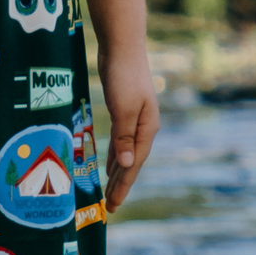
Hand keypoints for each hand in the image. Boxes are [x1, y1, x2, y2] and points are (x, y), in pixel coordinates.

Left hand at [99, 49, 158, 211]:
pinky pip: (120, 142)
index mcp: (146, 129)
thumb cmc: (124, 76)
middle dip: (121, 185)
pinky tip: (109, 165)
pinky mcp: (124, 112)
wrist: (123, 47)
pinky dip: (114, 156)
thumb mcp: (123, 109)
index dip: (124, 185)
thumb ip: (124, 137)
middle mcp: (143, 128)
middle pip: (131, 163)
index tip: (114, 205)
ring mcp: (135, 120)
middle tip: (111, 208)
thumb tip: (125, 165)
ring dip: (118, 173)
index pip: (133, 164)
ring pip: (126, 154)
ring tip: (110, 192)